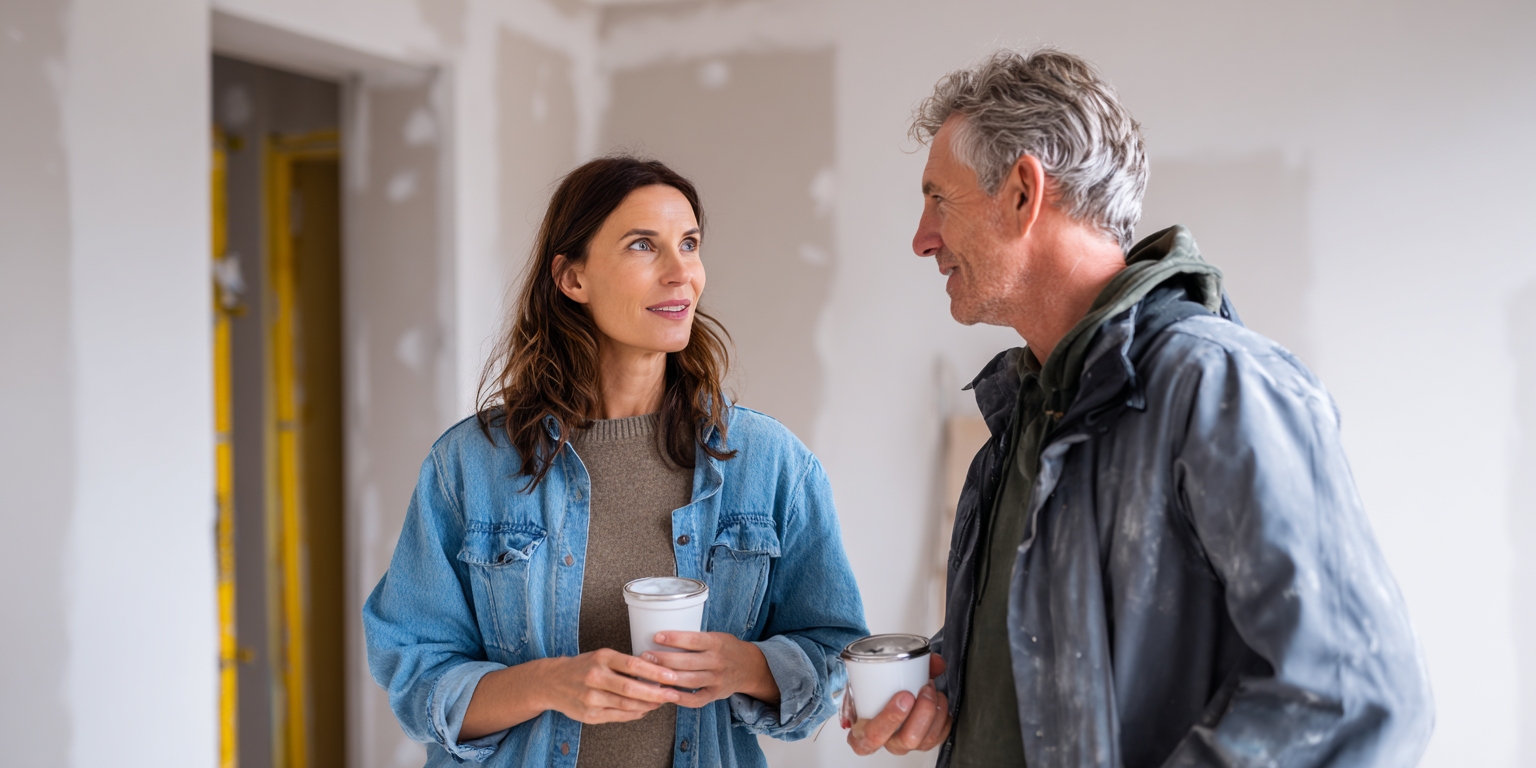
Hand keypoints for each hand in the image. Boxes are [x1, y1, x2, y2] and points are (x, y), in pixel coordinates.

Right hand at [532, 648, 681, 724]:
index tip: (672, 676)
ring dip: (648, 705)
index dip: (655, 672)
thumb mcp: (601, 657)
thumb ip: (624, 664)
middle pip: (631, 688)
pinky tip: (645, 710)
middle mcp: (595, 677)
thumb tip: (655, 672)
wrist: (551, 682)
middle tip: (673, 694)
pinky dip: (635, 714)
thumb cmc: (582, 667)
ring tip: (662, 702)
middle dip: (656, 693)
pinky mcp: (589, 715)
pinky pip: (618, 716)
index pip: (633, 664)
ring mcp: (591, 698)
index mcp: (601, 658)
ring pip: (626, 705)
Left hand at [641, 631, 779, 707]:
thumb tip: (661, 637)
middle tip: (645, 656)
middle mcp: (717, 661)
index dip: (674, 638)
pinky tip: (665, 694)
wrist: (750, 668)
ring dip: (667, 679)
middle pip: (687, 662)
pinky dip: (680, 699)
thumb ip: (695, 639)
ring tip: (649, 675)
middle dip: (664, 659)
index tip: (656, 636)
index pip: (693, 639)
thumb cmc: (726, 648)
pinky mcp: (715, 694)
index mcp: (717, 642)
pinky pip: (696, 699)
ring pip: (689, 681)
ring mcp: (717, 679)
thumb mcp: (716, 636)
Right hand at [846, 653, 950, 755]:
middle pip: (908, 739)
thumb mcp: (871, 679)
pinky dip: (943, 716)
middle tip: (925, 689)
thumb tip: (934, 661)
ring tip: (931, 689)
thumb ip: (899, 665)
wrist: (878, 697)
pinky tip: (938, 702)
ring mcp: (906, 744)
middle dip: (923, 712)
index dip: (890, 718)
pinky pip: (939, 736)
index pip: (874, 736)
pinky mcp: (923, 743)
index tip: (904, 696)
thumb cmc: (871, 694)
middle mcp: (887, 742)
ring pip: (927, 739)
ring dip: (935, 710)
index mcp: (863, 734)